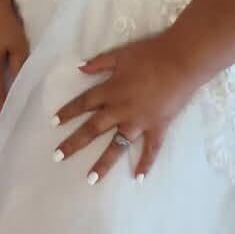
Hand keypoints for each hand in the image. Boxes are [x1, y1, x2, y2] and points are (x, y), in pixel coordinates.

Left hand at [51, 32, 197, 182]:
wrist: (181, 61)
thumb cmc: (150, 54)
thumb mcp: (120, 54)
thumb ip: (99, 63)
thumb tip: (79, 67)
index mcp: (110, 90)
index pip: (84, 103)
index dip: (68, 112)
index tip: (53, 123)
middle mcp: (120, 110)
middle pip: (93, 129)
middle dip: (74, 143)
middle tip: (58, 157)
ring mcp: (139, 121)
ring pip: (117, 145)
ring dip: (103, 163)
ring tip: (90, 179)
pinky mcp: (157, 127)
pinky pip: (150, 149)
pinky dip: (145, 163)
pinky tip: (138, 178)